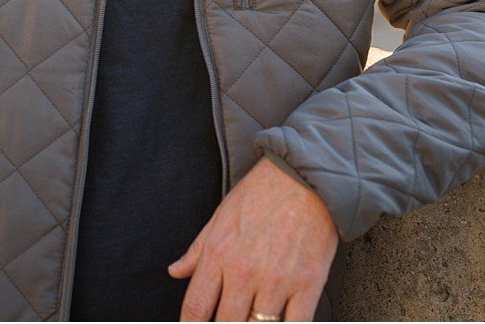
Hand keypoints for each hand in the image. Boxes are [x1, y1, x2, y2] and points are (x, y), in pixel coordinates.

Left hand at [169, 158, 337, 321]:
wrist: (306, 176)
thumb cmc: (264, 192)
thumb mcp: (221, 215)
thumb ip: (197, 250)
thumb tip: (176, 270)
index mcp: (219, 254)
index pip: (195, 309)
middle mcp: (244, 271)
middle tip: (231, 317)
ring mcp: (276, 280)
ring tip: (254, 317)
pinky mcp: (308, 285)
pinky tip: (279, 321)